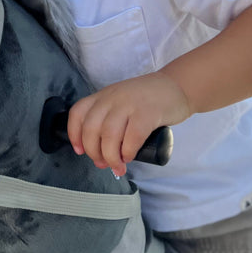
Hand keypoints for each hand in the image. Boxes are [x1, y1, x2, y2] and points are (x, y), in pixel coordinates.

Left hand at [66, 72, 190, 175]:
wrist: (177, 86)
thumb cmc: (148, 100)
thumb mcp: (121, 102)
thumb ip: (110, 121)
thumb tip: (102, 157)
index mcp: (103, 96)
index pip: (78, 113)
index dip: (74, 135)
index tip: (80, 151)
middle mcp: (113, 98)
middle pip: (91, 129)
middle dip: (94, 152)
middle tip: (104, 164)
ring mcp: (130, 104)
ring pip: (109, 135)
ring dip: (111, 157)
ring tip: (118, 166)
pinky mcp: (148, 113)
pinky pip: (132, 137)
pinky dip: (128, 151)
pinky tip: (129, 156)